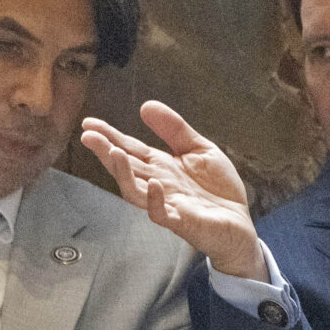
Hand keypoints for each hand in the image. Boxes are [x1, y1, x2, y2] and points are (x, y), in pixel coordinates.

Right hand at [79, 101, 264, 280]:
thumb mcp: (199, 149)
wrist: (241, 224)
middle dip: (106, 152)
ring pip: (136, 192)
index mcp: (161, 166)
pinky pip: (162, 215)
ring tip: (114, 153)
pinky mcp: (183, 222)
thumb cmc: (218, 189)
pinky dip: (155, 201)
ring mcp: (168, 204)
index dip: (109, 136)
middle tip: (89, 136)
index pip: (130, 149)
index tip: (89, 123)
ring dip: (123, 174)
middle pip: (126, 168)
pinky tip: (154, 184)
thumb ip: (174, 129)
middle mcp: (158, 185)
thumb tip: (145, 105)